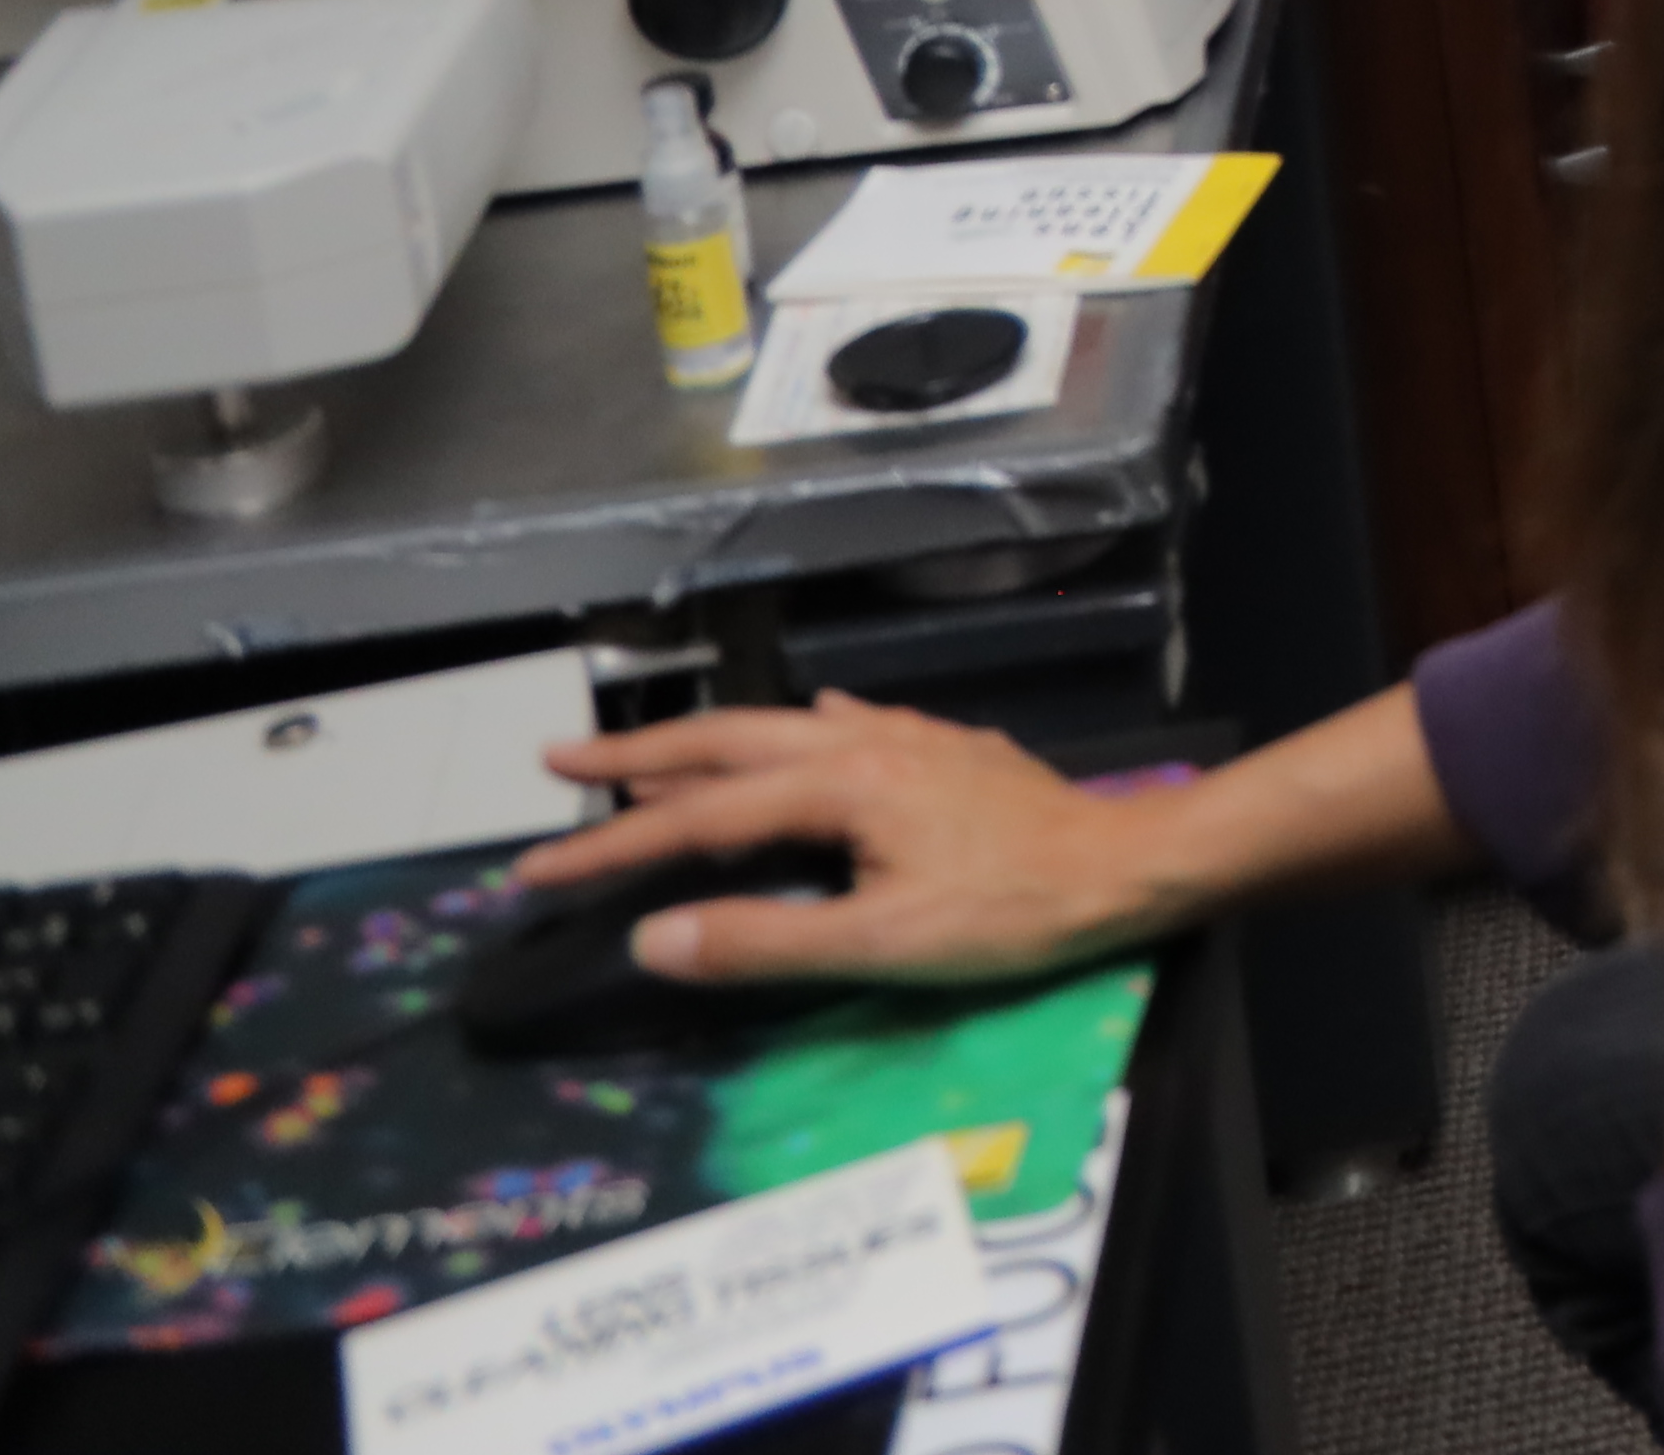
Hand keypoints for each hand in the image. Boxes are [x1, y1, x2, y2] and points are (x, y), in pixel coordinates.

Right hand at [519, 697, 1196, 988]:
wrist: (1131, 865)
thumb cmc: (1012, 911)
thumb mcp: (883, 944)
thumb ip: (766, 941)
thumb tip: (654, 936)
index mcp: (840, 785)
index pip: (697, 819)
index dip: (611, 848)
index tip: (532, 868)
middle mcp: (864, 743)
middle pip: (728, 745)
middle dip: (638, 757)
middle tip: (557, 761)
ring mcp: (909, 739)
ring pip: (783, 731)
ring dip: (710, 744)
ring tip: (653, 759)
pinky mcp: (945, 751)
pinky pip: (851, 725)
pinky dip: (802, 730)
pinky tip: (807, 720)